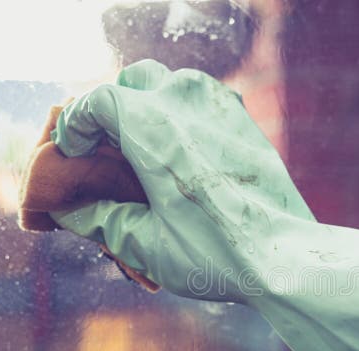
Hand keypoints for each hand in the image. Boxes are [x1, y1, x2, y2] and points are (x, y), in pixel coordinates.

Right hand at [51, 59, 313, 301]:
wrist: (286, 258)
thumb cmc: (216, 256)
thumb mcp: (145, 245)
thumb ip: (101, 219)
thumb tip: (71, 210)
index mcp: (152, 128)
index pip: (98, 101)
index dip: (76, 124)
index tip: (72, 151)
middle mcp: (186, 103)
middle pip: (133, 83)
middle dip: (111, 110)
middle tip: (106, 148)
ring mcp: (220, 107)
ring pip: (170, 84)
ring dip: (149, 107)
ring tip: (143, 149)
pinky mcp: (244, 120)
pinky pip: (201, 100)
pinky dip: (182, 115)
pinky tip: (182, 154)